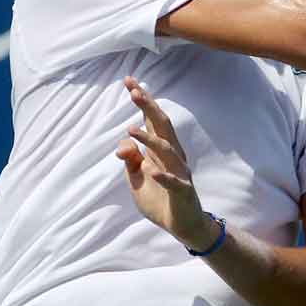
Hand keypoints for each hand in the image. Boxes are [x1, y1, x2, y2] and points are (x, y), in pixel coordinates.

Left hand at [115, 77, 215, 249]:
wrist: (183, 225)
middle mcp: (172, 155)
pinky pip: (174, 182)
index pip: (151, 119)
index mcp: (161, 149)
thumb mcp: (137, 178)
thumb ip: (131, 159)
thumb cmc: (159, 197)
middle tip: (134, 90)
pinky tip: (152, 172)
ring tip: (131, 130)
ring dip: (150, 140)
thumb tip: (122, 144)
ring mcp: (179, 172)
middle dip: (148, 107)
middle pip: (161, 126)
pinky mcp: (183, 191)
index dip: (142, 100)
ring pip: (167, 151)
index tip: (129, 80)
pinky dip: (163, 177)